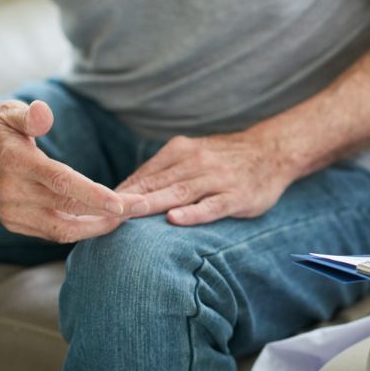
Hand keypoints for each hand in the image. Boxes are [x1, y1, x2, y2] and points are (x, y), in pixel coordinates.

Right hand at [0, 100, 142, 242]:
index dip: (94, 195)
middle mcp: (13, 192)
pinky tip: (102, 221)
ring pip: (63, 229)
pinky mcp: (14, 223)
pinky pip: (53, 233)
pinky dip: (80, 230)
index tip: (124, 202)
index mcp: (17, 163)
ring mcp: (12, 211)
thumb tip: (44, 113)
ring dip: (98, 227)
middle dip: (110, 211)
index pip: (61, 182)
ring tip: (127, 217)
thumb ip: (29, 115)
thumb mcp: (8, 112)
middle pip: (69, 208)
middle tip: (143, 207)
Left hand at [117, 128, 293, 225]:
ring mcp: (217, 180)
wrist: (273, 151)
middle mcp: (196, 162)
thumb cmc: (229, 159)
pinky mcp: (236, 197)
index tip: (95, 207)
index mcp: (181, 151)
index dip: (121, 191)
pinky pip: (212, 206)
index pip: (145, 174)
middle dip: (127, 199)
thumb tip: (128, 191)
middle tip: (100, 213)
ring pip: (179, 193)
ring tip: (128, 215)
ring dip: (152, 204)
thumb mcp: (195, 154)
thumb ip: (166, 170)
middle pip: (156, 183)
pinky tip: (175, 219)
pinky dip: (193, 213)